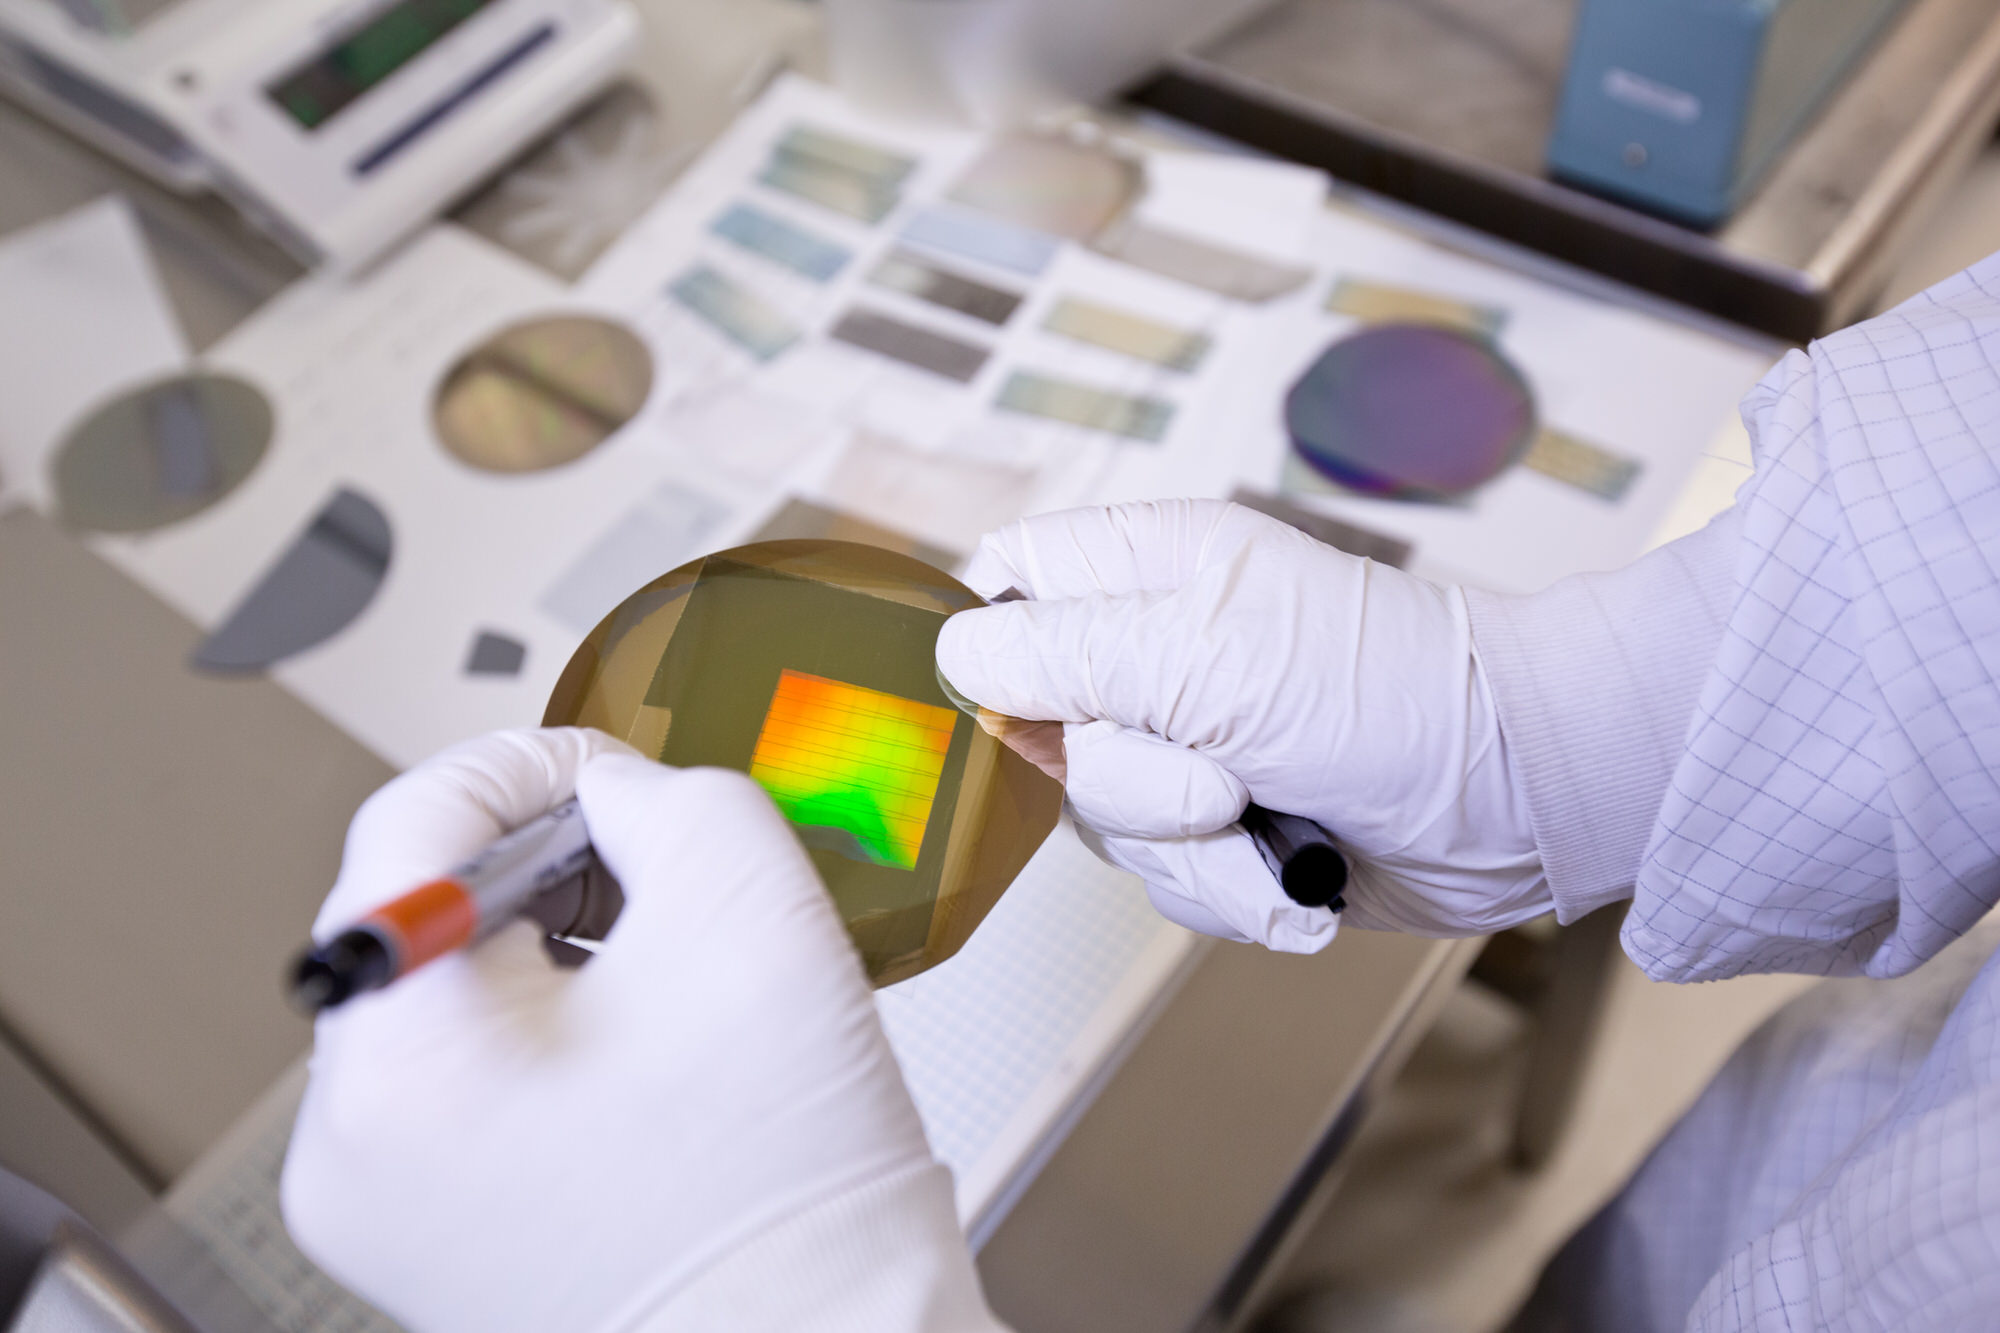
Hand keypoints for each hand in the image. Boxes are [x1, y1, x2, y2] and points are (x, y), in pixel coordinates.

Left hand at [281, 729, 936, 1332]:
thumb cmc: (786, 1188)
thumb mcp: (748, 904)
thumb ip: (665, 794)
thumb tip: (608, 791)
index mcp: (399, 1066)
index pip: (409, 829)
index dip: (523, 765)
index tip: (604, 769)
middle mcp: (354, 1145)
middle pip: (424, 916)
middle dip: (550, 865)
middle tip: (655, 869)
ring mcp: (384, 1201)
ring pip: (451, 993)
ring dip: (553, 943)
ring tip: (664, 970)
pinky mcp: (433, 1231)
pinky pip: (467, 1076)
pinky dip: (548, 1028)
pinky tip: (642, 1042)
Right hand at [935, 500, 1546, 946]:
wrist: (1514, 800)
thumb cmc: (1391, 695)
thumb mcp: (1209, 657)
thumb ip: (1067, 652)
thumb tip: (956, 654)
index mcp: (1149, 569)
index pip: (1008, 580)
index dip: (997, 645)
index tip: (1031, 706)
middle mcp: (1158, 654)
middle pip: (1041, 729)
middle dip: (1130, 783)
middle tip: (1219, 779)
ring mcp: (1189, 745)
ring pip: (1101, 821)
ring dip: (1191, 852)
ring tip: (1274, 826)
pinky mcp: (1223, 830)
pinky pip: (1163, 880)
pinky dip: (1231, 891)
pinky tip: (1297, 871)